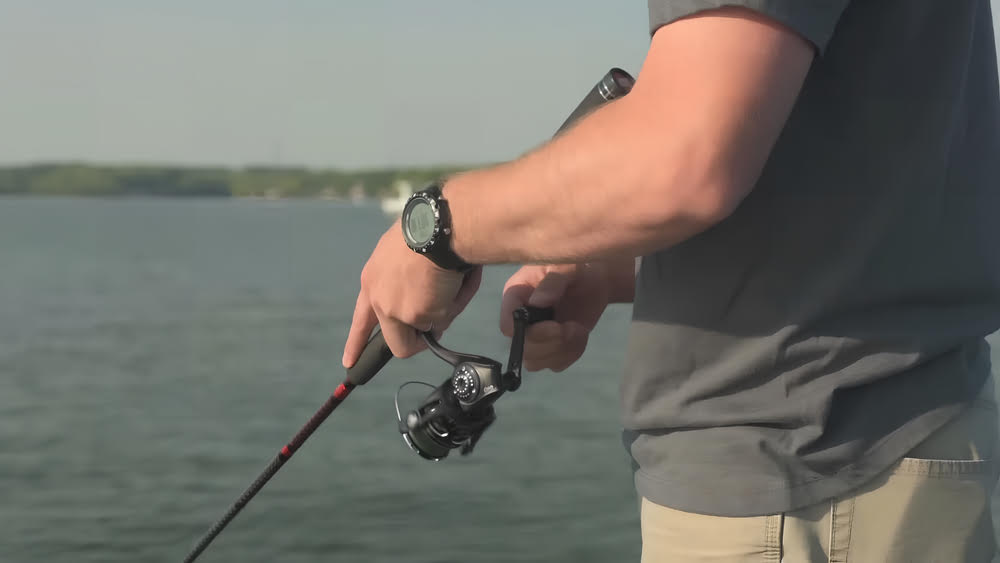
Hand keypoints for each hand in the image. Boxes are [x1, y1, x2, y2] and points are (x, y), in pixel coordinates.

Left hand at [343, 220, 481, 366]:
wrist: (438, 227)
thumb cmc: (428, 232)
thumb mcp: (405, 256)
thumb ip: (406, 282)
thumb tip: (425, 307)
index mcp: (373, 279)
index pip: (361, 318)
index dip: (356, 342)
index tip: (348, 362)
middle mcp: (378, 297)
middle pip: (396, 340)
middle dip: (419, 338)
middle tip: (438, 324)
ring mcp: (393, 309)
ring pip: (425, 332)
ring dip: (442, 314)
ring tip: (451, 284)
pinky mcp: (413, 316)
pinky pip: (441, 324)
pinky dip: (453, 307)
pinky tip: (455, 284)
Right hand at [500, 263, 610, 371]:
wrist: (595, 278)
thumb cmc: (575, 266)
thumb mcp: (566, 265)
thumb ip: (553, 281)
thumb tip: (538, 302)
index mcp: (516, 296)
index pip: (508, 325)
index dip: (525, 332)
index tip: (552, 325)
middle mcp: (521, 319)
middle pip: (522, 349)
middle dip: (549, 343)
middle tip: (571, 327)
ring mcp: (536, 336)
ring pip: (535, 362)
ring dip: (560, 352)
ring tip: (578, 331)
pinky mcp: (553, 347)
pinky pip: (555, 365)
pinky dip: (571, 355)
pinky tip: (580, 335)